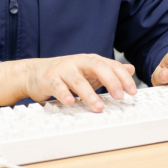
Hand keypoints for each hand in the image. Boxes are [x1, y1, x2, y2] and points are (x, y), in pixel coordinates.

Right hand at [0, 54, 136, 111]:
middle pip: (96, 67)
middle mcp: (77, 63)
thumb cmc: (65, 74)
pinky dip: (65, 94)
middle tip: (120, 96)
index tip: (132, 91)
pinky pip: (57, 86)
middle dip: (110, 81)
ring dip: (89, 94)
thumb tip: (130, 69)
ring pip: (77, 80)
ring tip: (99, 107)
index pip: (109, 65)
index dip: (122, 77)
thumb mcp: (88, 70)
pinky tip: (72, 102)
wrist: (34, 73)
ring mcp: (63, 70)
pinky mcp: (49, 80)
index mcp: (89, 61)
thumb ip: (109, 70)